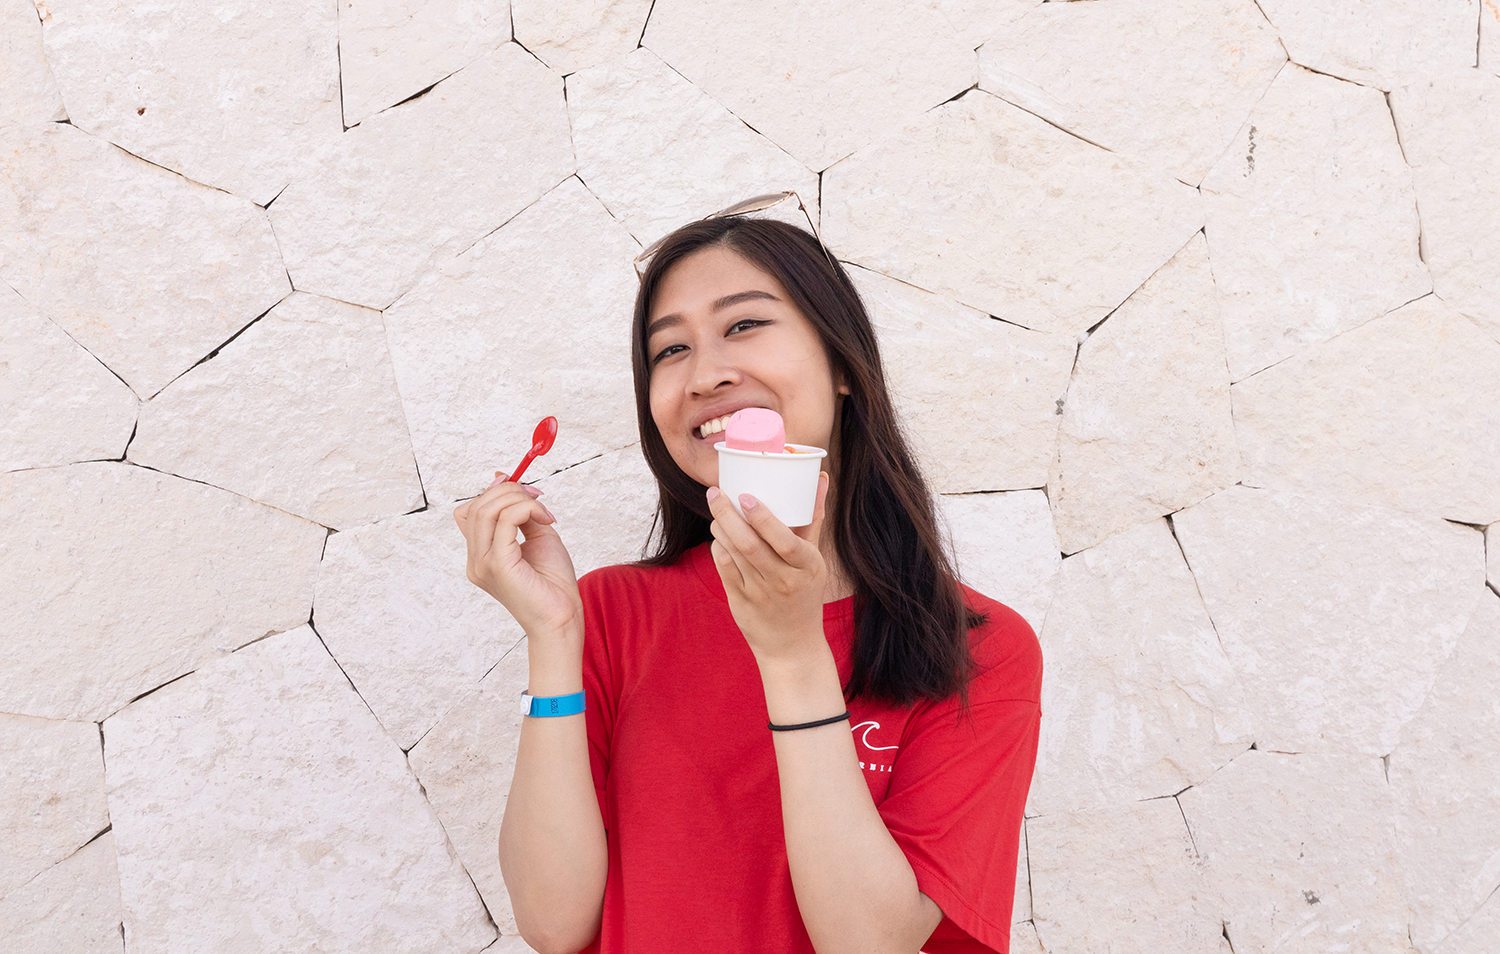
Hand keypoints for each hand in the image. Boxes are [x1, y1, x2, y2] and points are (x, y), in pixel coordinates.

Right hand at [453, 473, 582, 640]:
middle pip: (475, 506)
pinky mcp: (498, 565)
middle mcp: (476, 560)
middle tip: (538, 497)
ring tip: (542, 511)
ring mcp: (483, 563)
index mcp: (481, 555)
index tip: (522, 490)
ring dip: (517, 498)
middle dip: (508, 491)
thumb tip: (510, 483)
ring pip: (485, 510)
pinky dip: (527, 509)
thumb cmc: (553, 584)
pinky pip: (505, 520)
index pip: (468, 512)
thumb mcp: (537, 537)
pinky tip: (546, 519)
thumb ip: (522, 513)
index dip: (492, 493)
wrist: (562, 617)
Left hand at [706, 472, 830, 662]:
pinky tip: (719, 535)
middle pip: (750, 544)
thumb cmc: (804, 593)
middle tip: (716, 493)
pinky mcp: (740, 603)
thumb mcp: (815, 559)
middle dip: (728, 515)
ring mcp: (759, 594)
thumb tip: (820, 478)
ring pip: (733, 553)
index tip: (746, 496)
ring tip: (717, 510)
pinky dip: (718, 547)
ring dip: (720, 527)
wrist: (792, 645)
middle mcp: (783, 581)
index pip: (784, 540)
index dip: (763, 518)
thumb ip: (813, 518)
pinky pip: (724, 568)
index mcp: (807, 567)